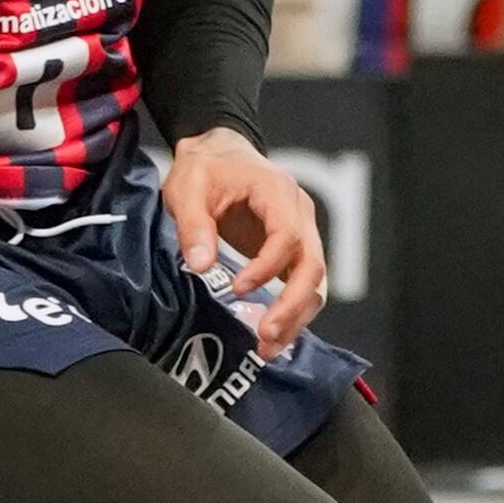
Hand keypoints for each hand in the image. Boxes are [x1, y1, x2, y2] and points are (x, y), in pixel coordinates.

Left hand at [161, 128, 328, 356]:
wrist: (218, 154)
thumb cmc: (205, 168)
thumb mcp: (188, 188)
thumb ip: (194, 225)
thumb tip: (201, 265)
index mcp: (278, 193)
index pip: (288, 237)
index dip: (267, 267)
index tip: (238, 290)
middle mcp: (300, 214)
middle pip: (313, 266)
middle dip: (292, 306)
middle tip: (265, 336)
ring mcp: (302, 234)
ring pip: (315, 282)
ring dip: (296, 317)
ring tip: (268, 349)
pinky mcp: (293, 252)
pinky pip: (302, 285)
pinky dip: (292, 313)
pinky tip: (272, 337)